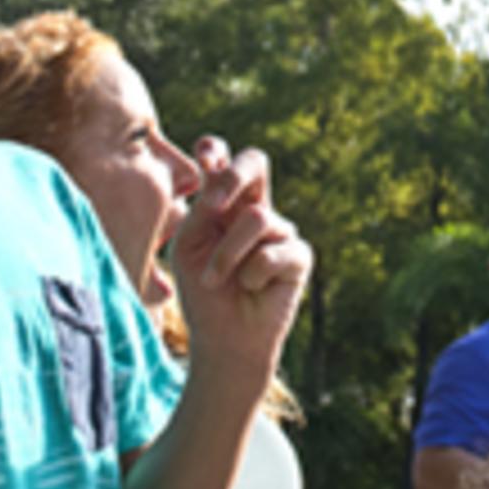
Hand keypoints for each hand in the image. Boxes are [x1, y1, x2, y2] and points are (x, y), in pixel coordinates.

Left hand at [167, 136, 311, 383]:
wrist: (223, 339)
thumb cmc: (202, 291)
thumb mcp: (189, 244)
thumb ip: (202, 208)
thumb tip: (217, 171)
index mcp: (222, 201)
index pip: (222, 158)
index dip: (215, 149)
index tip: (204, 159)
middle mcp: (253, 208)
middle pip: (256, 161)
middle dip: (235, 175)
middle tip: (213, 206)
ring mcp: (279, 231)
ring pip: (257, 218)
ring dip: (227, 254)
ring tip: (214, 281)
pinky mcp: (298, 256)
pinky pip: (275, 251)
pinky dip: (253, 274)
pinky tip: (252, 290)